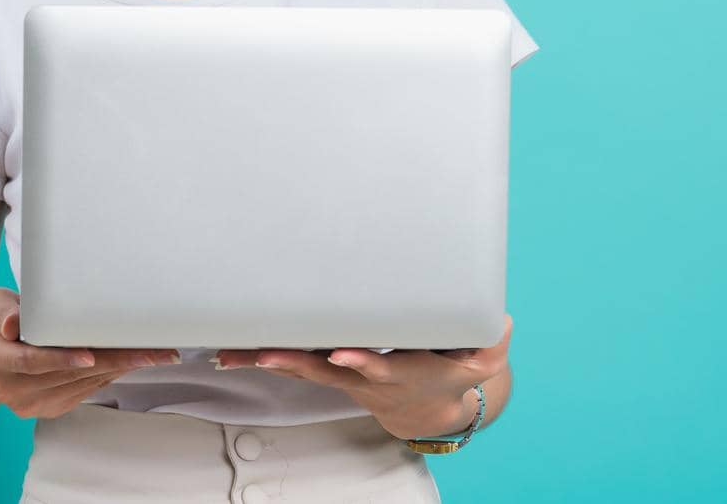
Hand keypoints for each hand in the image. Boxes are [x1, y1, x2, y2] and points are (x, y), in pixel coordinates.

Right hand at [0, 287, 180, 418]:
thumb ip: (1, 311)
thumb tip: (14, 324)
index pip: (32, 361)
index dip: (62, 358)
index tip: (90, 355)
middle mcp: (12, 390)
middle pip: (69, 374)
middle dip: (114, 360)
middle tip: (154, 351)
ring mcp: (30, 405)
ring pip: (82, 385)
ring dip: (120, 369)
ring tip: (154, 354)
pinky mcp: (47, 409)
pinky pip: (83, 392)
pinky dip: (108, 376)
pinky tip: (130, 362)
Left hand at [214, 315, 512, 440]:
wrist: (424, 405)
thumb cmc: (451, 371)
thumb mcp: (480, 360)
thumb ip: (490, 342)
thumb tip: (499, 320)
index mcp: (396, 371)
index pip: (376, 367)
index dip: (361, 361)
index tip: (344, 354)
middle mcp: (358, 375)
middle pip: (320, 368)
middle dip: (292, 361)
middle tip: (263, 353)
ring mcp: (336, 372)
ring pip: (295, 364)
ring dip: (261, 358)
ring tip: (226, 350)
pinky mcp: (323, 365)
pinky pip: (288, 358)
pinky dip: (259, 354)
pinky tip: (228, 346)